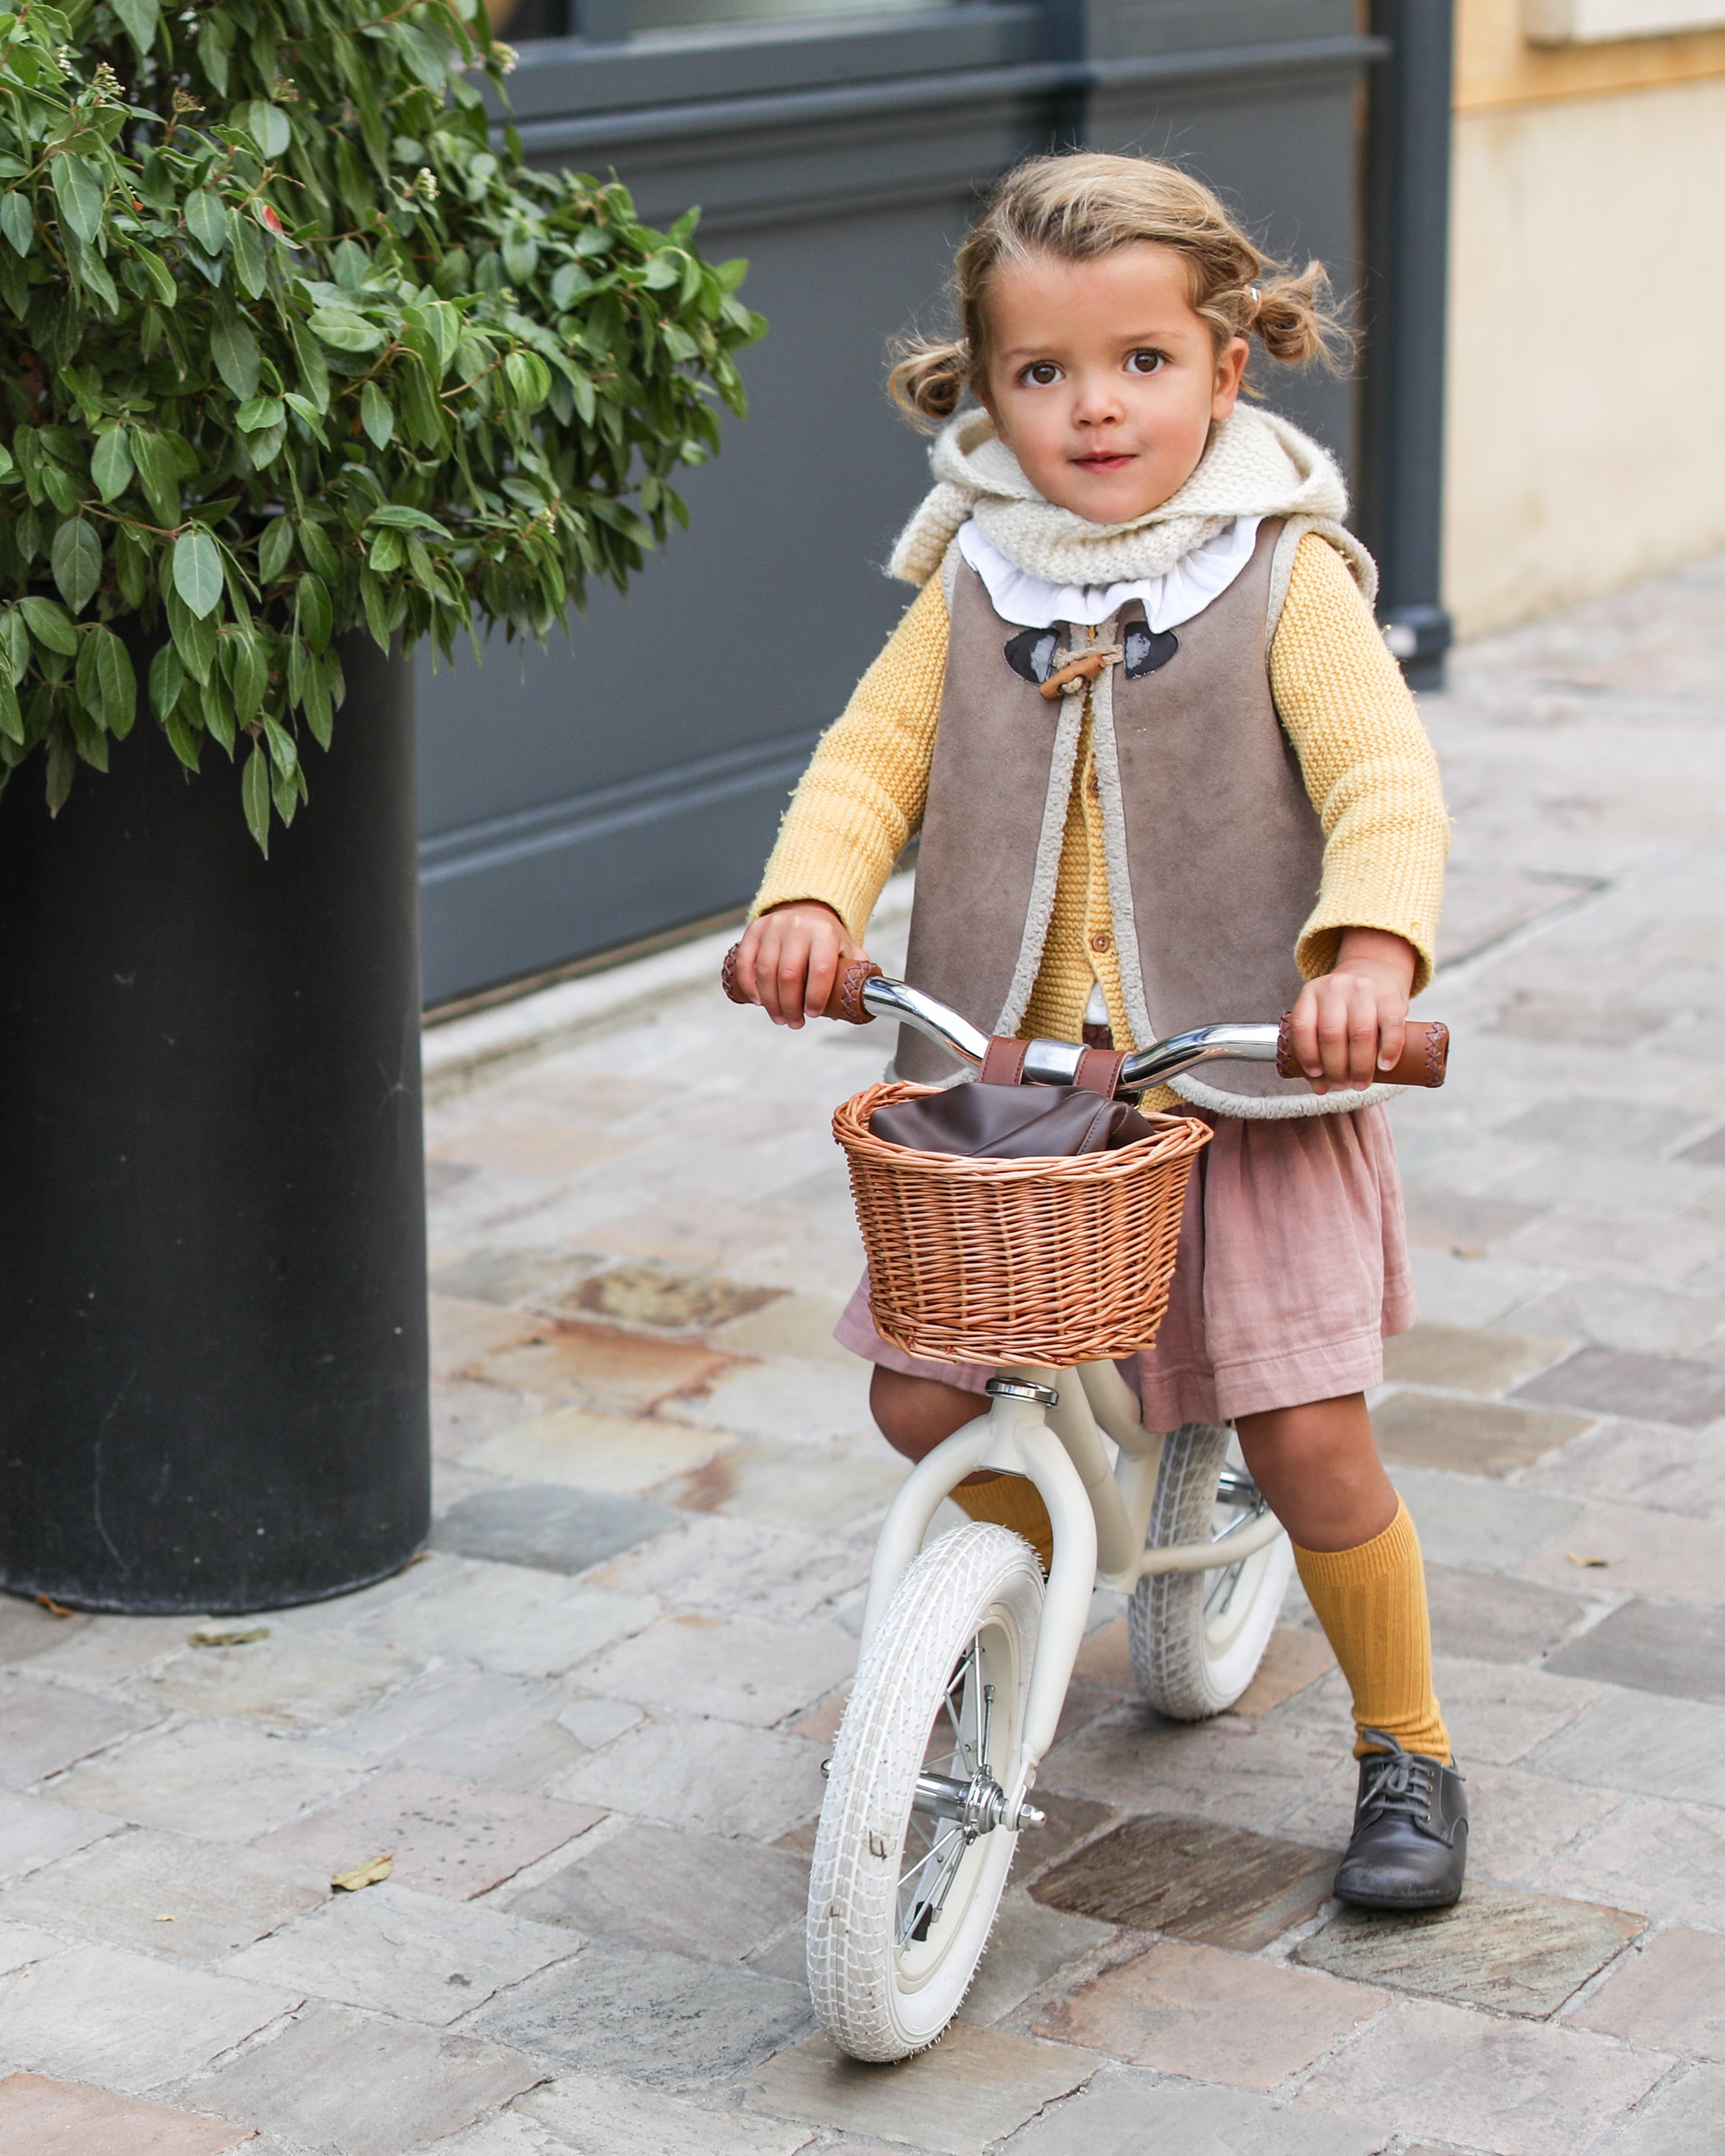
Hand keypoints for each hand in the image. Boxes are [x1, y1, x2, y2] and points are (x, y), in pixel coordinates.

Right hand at [731, 901, 862, 1028]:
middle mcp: (798, 926)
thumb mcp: (847, 949)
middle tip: (795, 1023)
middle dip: (791, 1006)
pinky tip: (759, 1001)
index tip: (814, 1013)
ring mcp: (773, 926)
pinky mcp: (755, 929)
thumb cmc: (826, 938)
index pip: (820, 969)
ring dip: (771, 1002)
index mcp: (824, 932)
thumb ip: (856, 973)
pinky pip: (745, 962)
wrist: (806, 910)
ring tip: (779, 1017)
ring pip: (766, 972)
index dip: (816, 996)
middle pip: (789, 975)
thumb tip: (857, 1002)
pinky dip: (750, 985)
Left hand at [1288, 928, 1416, 1092]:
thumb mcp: (1325, 1014)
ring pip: (1360, 1033)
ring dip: (1360, 1066)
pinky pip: (1391, 1026)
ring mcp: (1364, 990)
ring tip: (1360, 1083)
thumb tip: (1320, 1088)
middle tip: (1340, 1086)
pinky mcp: (1391, 996)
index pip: (1303, 1027)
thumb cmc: (1346, 1004)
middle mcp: (1335, 988)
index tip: (1316, 1075)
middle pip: (1331, 1035)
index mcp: (1312, 993)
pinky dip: (1389, 1051)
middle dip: (1335, 1068)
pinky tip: (1385, 1066)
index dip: (1307, 1055)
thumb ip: (1319, 1046)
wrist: (1375, 968)